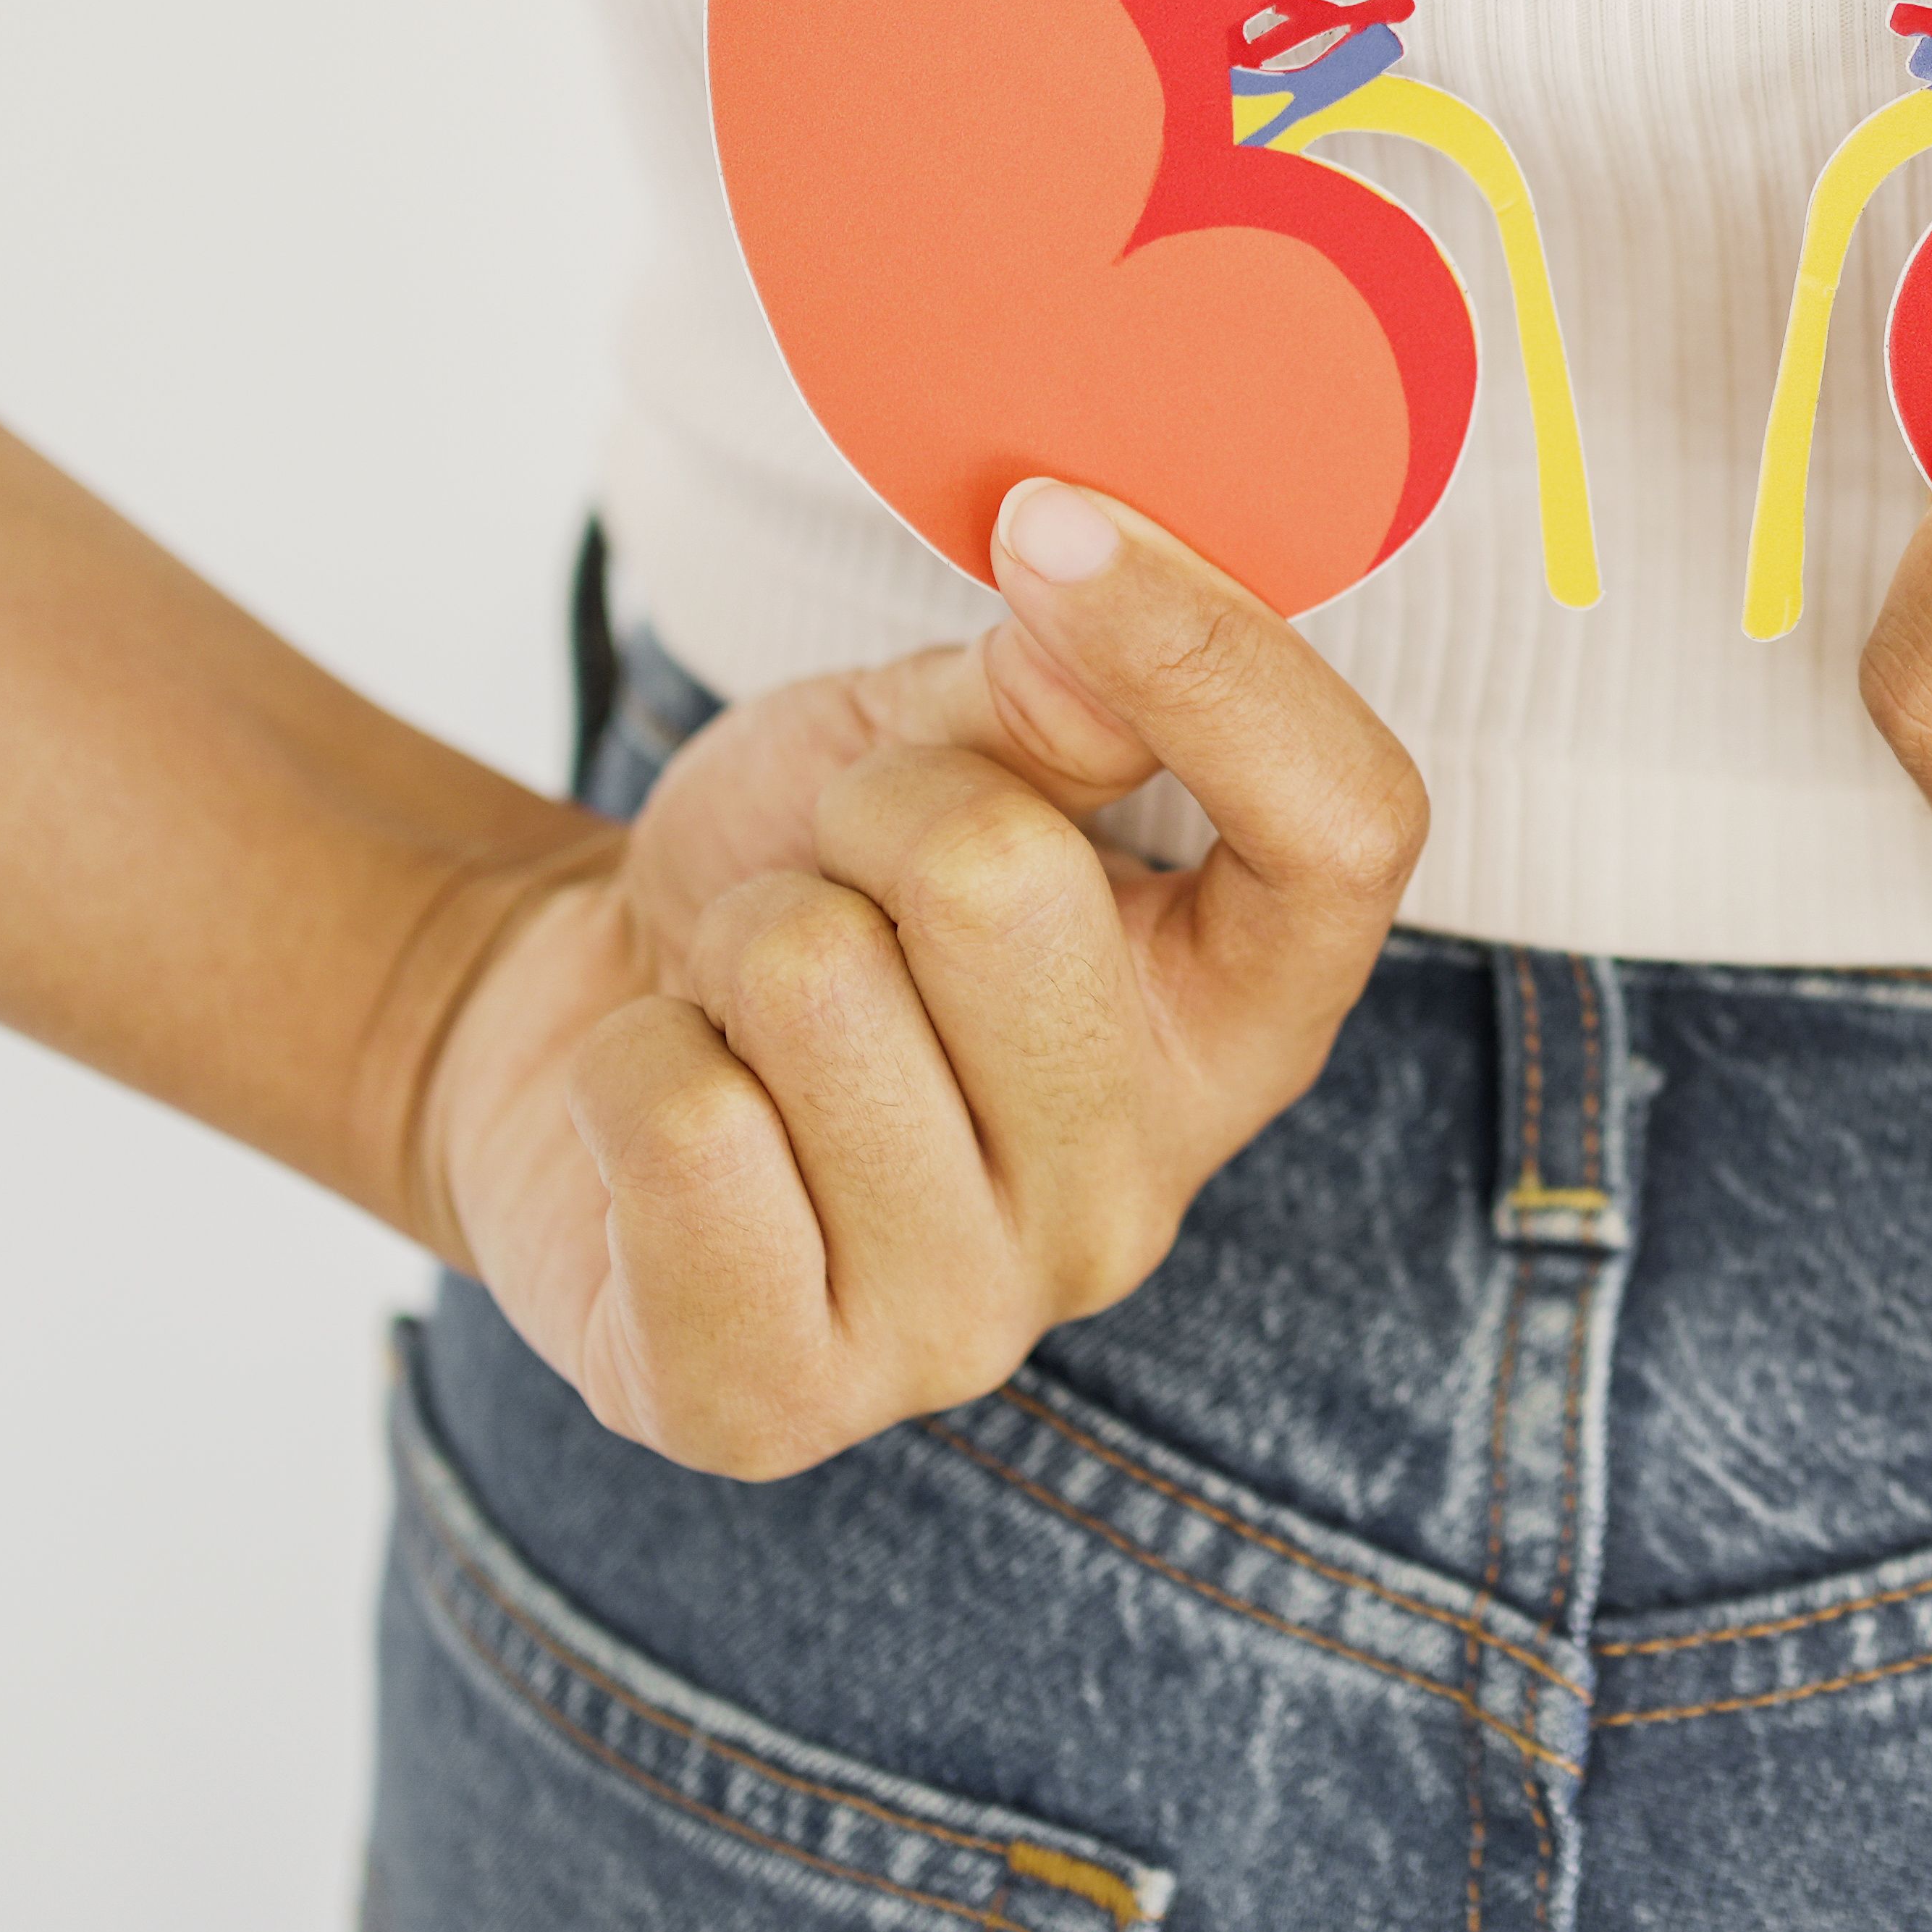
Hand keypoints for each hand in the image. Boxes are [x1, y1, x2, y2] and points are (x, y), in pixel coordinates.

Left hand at [400, 481, 1426, 1476]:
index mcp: (1234, 1017)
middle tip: (828, 876)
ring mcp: (970, 1323)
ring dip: (732, 940)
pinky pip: (676, 1126)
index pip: (1351, 826)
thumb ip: (1048, 685)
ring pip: (810, 987)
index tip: (1053, 525)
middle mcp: (1141, 1192)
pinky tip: (665, 1106)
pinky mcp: (779, 1406)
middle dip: (859, 815)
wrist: (579, 1038)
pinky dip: (625, 1062)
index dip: (1215, 656)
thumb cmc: (800, 890)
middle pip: (1002, 880)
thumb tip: (1090, 579)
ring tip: (745, 1007)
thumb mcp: (933, 744)